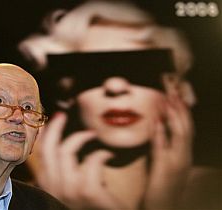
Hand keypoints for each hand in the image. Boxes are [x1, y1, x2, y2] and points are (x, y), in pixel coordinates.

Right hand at [27, 112, 121, 209]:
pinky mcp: (89, 193)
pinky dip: (101, 153)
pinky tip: (108, 155)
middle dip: (54, 128)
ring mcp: (69, 192)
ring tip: (93, 134)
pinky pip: (91, 161)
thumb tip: (65, 149)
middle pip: (47, 150)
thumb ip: (66, 172)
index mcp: (49, 187)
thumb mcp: (73, 189)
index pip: (40, 155)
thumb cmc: (92, 205)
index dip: (44, 134)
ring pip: (65, 152)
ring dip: (80, 137)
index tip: (52, 120)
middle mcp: (54, 190)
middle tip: (62, 115)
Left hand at [144, 93, 192, 209]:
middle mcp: (184, 157)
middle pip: (186, 129)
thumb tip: (158, 129)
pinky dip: (160, 134)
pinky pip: (162, 148)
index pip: (187, 130)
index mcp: (185, 155)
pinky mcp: (164, 169)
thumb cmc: (163, 187)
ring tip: (168, 102)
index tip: (177, 99)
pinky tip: (156, 122)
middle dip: (180, 110)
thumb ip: (164, 148)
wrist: (164, 208)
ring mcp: (176, 163)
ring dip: (173, 117)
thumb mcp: (167, 165)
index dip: (183, 114)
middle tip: (174, 94)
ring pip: (179, 135)